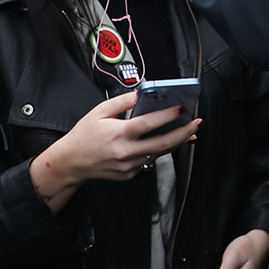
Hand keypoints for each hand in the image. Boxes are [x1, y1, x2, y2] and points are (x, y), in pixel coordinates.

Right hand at [30, 93, 200, 210]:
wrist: (71, 163)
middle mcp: (125, 152)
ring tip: (190, 133)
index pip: (148, 124)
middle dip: (183, 133)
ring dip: (176, 143)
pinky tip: (168, 143)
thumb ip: (122, 102)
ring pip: (159, 154)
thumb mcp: (99, 112)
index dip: (167, 116)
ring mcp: (128, 166)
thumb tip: (142, 93)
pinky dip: (159, 151)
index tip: (181, 109)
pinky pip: (148, 161)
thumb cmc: (83, 136)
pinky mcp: (129, 174)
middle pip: (162, 144)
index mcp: (118, 134)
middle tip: (197, 123)